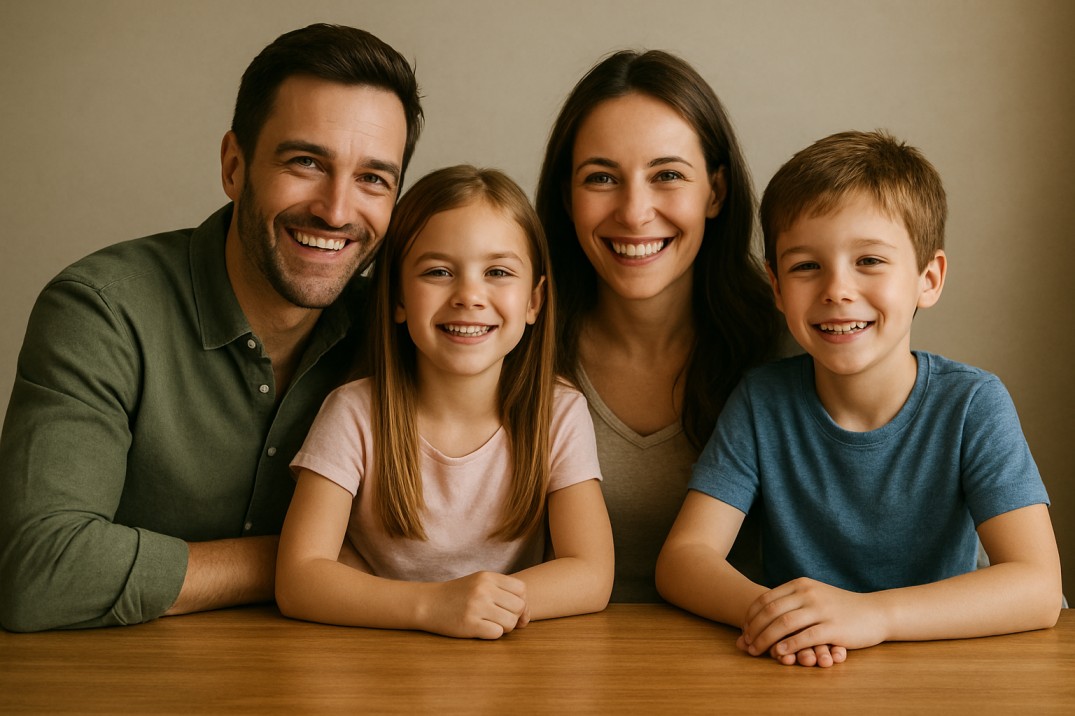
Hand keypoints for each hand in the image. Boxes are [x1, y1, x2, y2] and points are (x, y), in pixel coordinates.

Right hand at [424, 572, 529, 639]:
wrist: (428, 603)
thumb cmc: (458, 595)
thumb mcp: (479, 584)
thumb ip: (503, 593)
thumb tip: (527, 616)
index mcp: (488, 577)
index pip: (522, 589)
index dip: (521, 601)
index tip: (510, 608)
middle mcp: (484, 589)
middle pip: (519, 607)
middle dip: (514, 616)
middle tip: (500, 618)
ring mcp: (476, 607)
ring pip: (510, 622)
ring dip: (504, 627)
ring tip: (490, 623)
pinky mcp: (469, 624)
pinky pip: (497, 633)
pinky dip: (492, 634)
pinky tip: (481, 629)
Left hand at [738, 577, 886, 663]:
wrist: (875, 612)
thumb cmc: (840, 607)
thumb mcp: (814, 595)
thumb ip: (790, 601)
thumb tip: (761, 614)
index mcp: (800, 584)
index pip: (766, 599)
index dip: (750, 616)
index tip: (744, 629)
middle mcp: (808, 593)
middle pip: (770, 611)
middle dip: (753, 629)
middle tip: (745, 643)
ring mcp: (821, 609)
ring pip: (784, 624)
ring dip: (765, 639)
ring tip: (756, 650)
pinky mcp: (833, 627)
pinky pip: (804, 637)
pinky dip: (788, 646)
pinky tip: (778, 653)